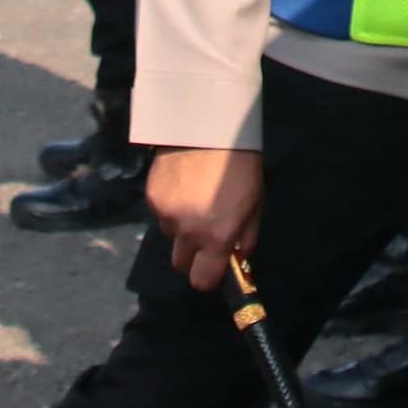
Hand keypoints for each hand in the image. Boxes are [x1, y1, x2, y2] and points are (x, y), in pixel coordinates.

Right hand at [147, 146, 262, 292]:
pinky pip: (159, 213)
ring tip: (193, 197)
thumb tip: (237, 258)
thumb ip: (246, 238)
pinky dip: (169, 205)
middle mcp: (188, 232)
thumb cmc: (241, 166)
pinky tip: (181, 183)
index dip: (207, 275)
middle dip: (192, 254)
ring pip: (170, 235)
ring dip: (180, 225)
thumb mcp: (255, 204)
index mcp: (217, 237)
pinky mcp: (152, 197)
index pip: (202, 281)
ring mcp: (166, 214)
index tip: (213, 263)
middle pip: (181, 263)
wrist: (210, 125)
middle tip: (203, 231)